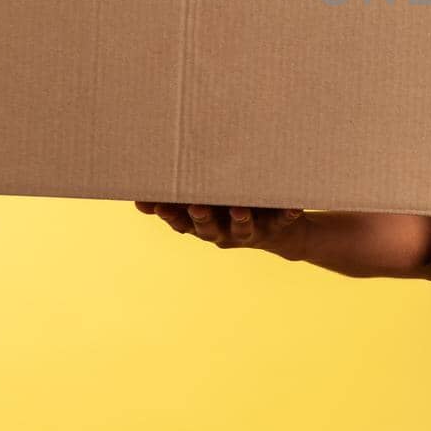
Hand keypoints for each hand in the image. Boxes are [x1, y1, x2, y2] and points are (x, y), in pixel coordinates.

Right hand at [134, 201, 305, 257]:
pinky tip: (293, 206)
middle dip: (202, 219)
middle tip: (197, 206)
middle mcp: (225, 233)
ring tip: (238, 209)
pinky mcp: (279, 226)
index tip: (159, 204)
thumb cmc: (233, 210)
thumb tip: (138, 198)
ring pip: (243, 229)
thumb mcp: (204, 205)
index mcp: (204, 225)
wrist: (281, 232)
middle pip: (210, 229)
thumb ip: (176, 200)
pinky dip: (287, 214)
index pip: (181, 222)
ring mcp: (252, 231)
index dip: (170, 215)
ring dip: (240, 220)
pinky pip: (283, 221)